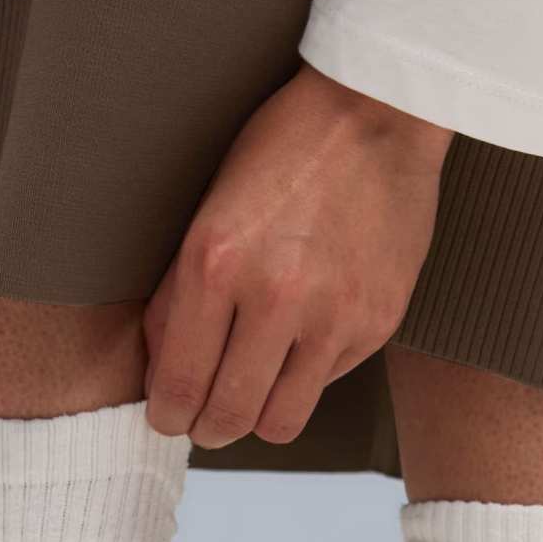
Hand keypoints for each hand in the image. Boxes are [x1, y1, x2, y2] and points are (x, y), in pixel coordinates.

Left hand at [144, 65, 450, 447]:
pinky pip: (327, 384)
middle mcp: (275, 296)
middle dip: (207, 429)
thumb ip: (180, 296)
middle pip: (228, 418)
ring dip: (258, 418)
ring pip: (281, 422)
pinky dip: (307, 375)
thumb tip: (163, 372)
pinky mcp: (376, 323)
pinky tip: (304, 337)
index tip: (168, 416)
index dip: (167, 416)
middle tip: (205, 420)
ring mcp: (333, 315)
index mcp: (216, 262)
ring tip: (252, 394)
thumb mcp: (208, 211)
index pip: (179, 384)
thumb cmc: (283, 153)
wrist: (379, 112)